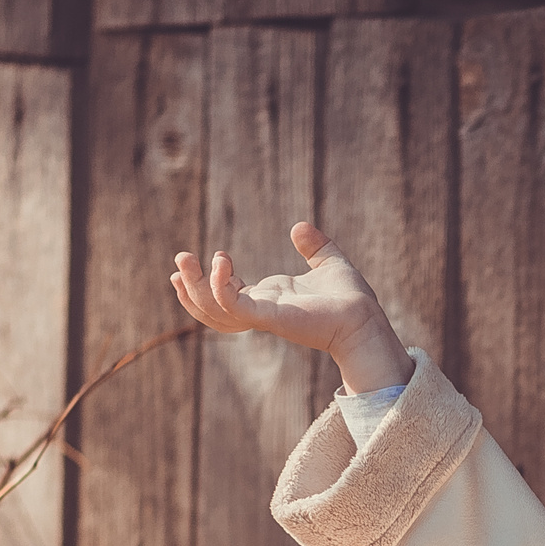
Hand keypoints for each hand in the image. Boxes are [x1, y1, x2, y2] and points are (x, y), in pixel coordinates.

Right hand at [170, 220, 411, 393]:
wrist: (364, 318)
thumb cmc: (351, 299)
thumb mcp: (329, 263)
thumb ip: (314, 246)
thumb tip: (298, 227)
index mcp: (270, 299)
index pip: (227, 295)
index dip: (209, 280)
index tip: (202, 259)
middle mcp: (262, 309)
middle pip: (212, 306)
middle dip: (191, 286)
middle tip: (180, 260)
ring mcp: (263, 315)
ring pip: (215, 310)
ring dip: (195, 288)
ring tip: (185, 262)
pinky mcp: (270, 317)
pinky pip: (233, 306)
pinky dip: (220, 287)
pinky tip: (220, 264)